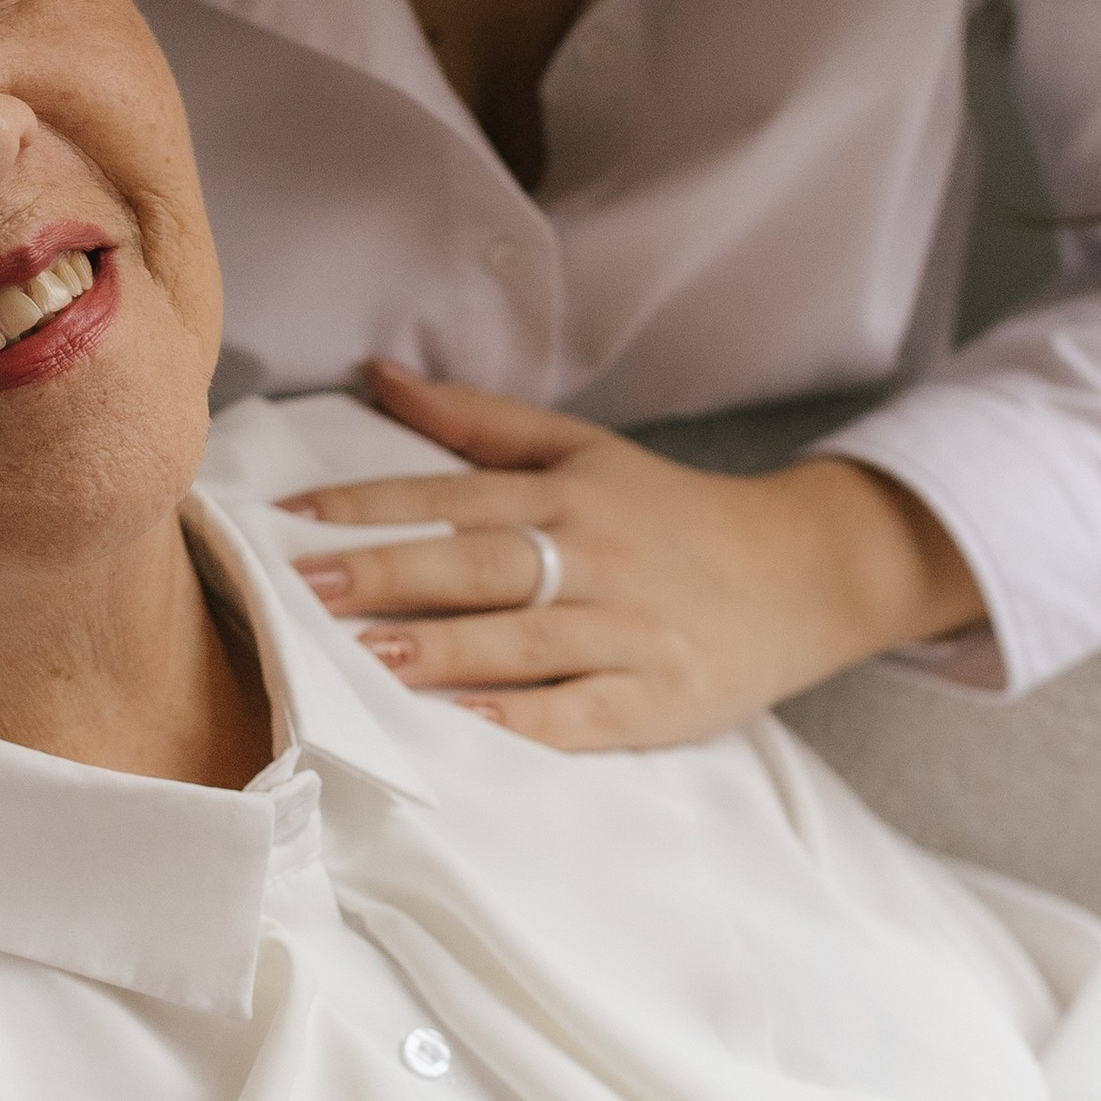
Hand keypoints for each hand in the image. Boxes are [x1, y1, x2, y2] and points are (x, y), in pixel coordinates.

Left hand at [281, 363, 983, 748]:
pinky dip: (530, 720)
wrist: (805, 571)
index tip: (294, 521)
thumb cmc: (672, 513)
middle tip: (305, 590)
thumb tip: (378, 373)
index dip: (372, 505)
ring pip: (524, 639)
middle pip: (479, 564)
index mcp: (569, 493)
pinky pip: (585, 711)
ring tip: (366, 659)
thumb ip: (477, 420)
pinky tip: (472, 727)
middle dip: (388, 576)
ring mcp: (629, 628)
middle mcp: (595, 554)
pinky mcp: (660, 696)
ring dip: (443, 650)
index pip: (453, 493)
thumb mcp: (583, 449)